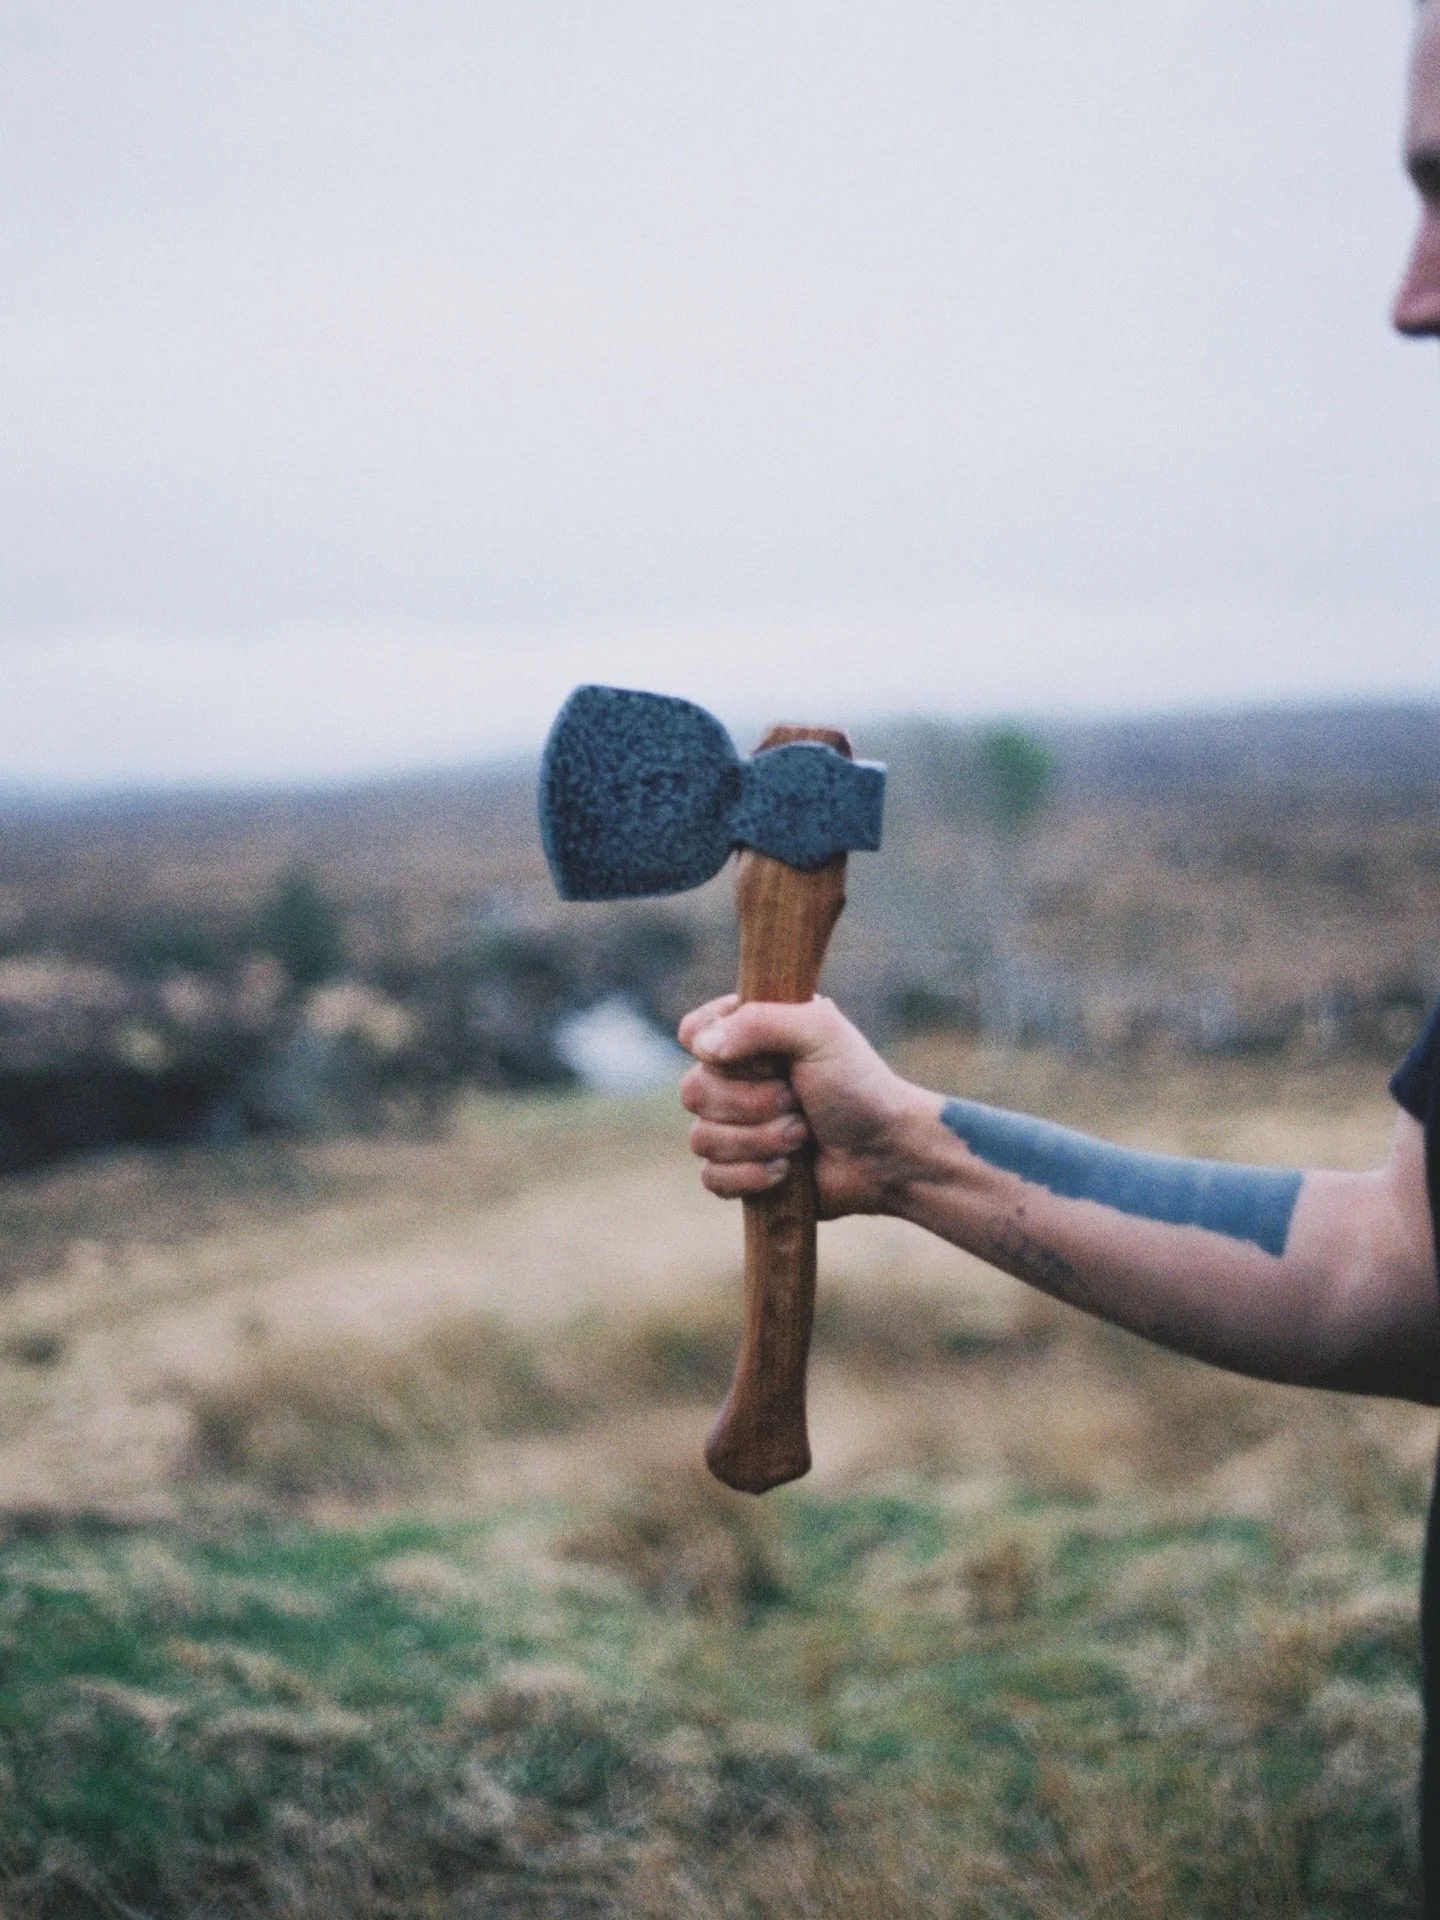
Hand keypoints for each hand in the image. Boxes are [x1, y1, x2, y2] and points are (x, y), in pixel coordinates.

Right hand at [677, 994, 935, 1217]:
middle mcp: (735, 1080)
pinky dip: (752, 1176)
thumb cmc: (859, 1086)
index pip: (693, 1034)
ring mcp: (734, 1127)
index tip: (771, 1059)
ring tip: (801, 1137)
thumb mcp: (820, 1031)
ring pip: (702, 1138)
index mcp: (749, 1037)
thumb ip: (758, 1022)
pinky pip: (712, 1178)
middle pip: (693, 1091)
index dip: (720, 1051)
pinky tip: (787, 1171)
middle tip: (798, 1101)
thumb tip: (701, 1046)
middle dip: (753, 1104)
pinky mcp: (739, 1171)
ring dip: (760, 1141)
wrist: (887, 1154)